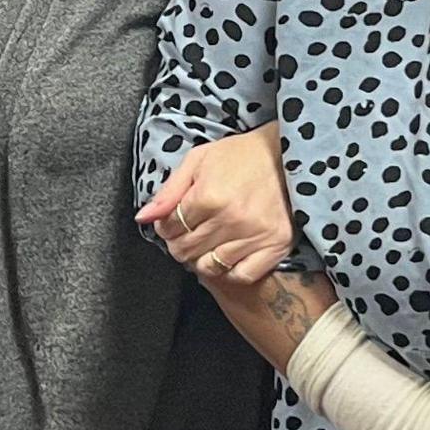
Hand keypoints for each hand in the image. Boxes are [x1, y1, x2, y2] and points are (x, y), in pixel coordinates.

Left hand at [136, 124, 293, 286]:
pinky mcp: (276, 246)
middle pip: (186, 251)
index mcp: (208, 197)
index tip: (173, 222)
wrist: (287, 153)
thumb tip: (143, 218)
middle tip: (189, 233)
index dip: (165, 227)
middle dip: (179, 243)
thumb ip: (169, 192)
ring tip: (207, 243)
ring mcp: (255, 235)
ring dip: (202, 259)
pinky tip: (229, 254)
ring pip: (210, 267)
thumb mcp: (198, 161)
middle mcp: (231, 220)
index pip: (169, 228)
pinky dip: (230, 270)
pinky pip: (242, 275)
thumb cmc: (239, 156)